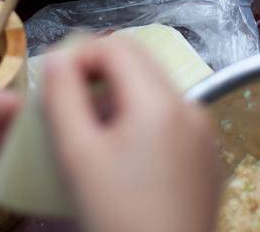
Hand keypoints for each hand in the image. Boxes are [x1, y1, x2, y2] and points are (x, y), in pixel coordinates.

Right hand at [42, 37, 219, 231]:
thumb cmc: (117, 217)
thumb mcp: (78, 156)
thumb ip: (62, 97)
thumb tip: (54, 58)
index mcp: (160, 101)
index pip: (116, 46)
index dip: (78, 55)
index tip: (52, 84)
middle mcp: (191, 107)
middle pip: (139, 63)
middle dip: (98, 73)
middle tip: (66, 105)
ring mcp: (204, 133)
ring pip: (155, 91)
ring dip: (119, 97)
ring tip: (89, 133)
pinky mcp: (208, 158)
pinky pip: (171, 120)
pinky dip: (142, 122)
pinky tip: (121, 158)